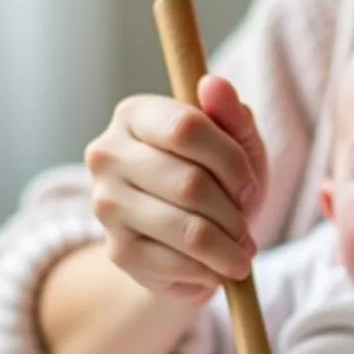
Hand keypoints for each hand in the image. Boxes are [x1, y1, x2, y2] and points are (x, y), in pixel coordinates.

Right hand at [86, 76, 265, 304]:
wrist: (192, 245)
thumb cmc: (218, 183)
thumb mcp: (238, 145)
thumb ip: (232, 115)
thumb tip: (214, 83)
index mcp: (134, 115)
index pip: (186, 127)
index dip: (231, 162)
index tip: (248, 185)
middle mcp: (107, 155)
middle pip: (190, 183)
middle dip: (233, 211)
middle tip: (245, 224)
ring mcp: (105, 205)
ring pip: (189, 230)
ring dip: (229, 247)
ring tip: (241, 251)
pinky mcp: (117, 251)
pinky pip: (179, 264)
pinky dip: (211, 270)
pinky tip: (215, 267)